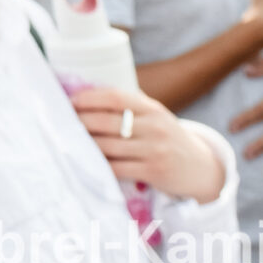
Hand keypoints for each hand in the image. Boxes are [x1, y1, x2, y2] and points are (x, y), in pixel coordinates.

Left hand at [72, 87, 224, 202]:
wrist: (201, 168)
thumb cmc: (167, 137)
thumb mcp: (155, 116)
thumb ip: (130, 105)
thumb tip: (88, 90)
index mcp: (152, 108)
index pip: (115, 96)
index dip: (89, 97)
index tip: (70, 101)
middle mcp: (154, 127)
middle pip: (107, 122)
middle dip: (80, 122)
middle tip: (61, 123)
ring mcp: (155, 150)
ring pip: (108, 146)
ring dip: (85, 144)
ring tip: (68, 141)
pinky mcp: (154, 172)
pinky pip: (117, 168)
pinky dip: (99, 165)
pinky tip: (86, 161)